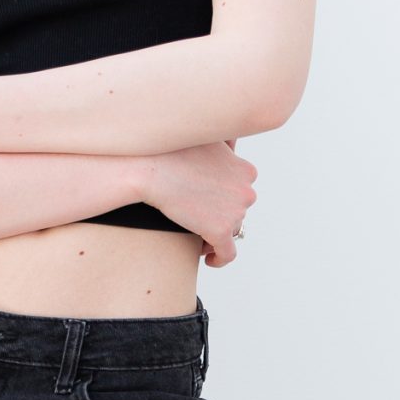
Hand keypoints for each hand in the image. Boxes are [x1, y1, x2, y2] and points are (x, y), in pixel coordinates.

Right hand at [140, 139, 256, 267]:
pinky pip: (228, 253)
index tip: (207, 203)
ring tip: (196, 235)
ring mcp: (236, 212)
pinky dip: (220, 258)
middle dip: (219, 215)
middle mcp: (247, 191)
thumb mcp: (206, 139)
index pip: (241, 191)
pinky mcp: (220, 231)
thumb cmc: (171, 150)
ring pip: (231, 231)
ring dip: (216, 233)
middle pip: (237, 212)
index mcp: (246, 170)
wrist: (152, 167)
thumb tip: (230, 143)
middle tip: (197, 219)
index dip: (224, 198)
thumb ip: (224, 144)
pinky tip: (209, 260)